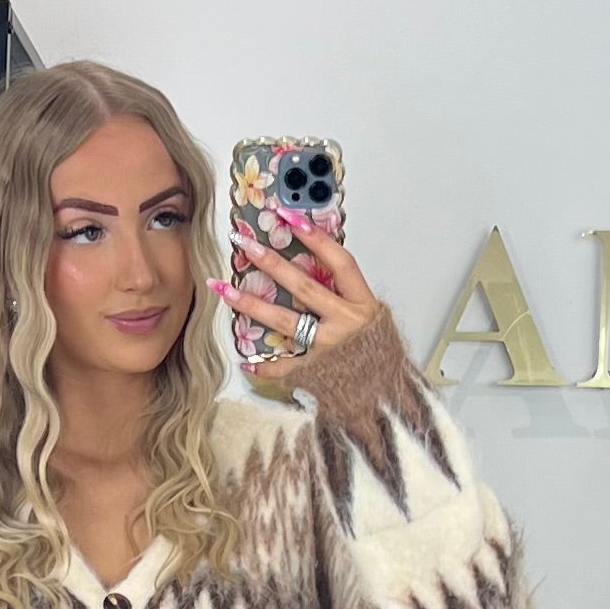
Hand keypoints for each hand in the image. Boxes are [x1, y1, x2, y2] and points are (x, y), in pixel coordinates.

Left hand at [209, 202, 381, 380]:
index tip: (291, 217)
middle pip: (304, 287)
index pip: (339, 262)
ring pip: (286, 321)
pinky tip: (246, 360)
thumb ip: (345, 291)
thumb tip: (316, 257)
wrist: (384, 391)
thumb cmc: (375, 350)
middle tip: (245, 244)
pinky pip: (285, 367)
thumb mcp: (370, 314)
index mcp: (361, 303)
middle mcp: (345, 323)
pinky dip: (266, 366)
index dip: (317, 238)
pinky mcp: (316, 371)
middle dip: (272, 263)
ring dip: (252, 304)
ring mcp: (328, 348)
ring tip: (225, 289)